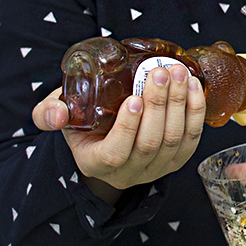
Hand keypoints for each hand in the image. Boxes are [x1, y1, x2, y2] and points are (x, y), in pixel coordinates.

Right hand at [33, 65, 206, 201]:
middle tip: (160, 72)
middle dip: (159, 104)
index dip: (127, 127)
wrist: (108, 137)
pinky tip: (194, 86)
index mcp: (97, 163)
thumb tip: (57, 113)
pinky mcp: (176, 160)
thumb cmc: (84, 122)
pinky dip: (196, 111)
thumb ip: (49, 113)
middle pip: (151, 143)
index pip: (116, 153)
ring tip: (178, 72)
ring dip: (179, 103)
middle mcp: (128, 173)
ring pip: (174, 140)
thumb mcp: (61, 117)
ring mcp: (155, 169)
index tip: (133, 98)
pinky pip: (192, 138)